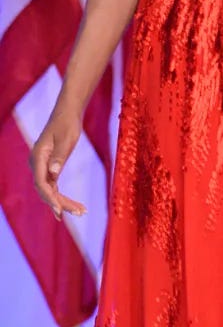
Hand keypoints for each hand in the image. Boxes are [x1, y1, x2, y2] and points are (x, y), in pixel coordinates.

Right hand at [29, 104, 86, 220]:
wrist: (67, 113)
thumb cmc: (67, 124)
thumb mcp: (67, 139)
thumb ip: (60, 156)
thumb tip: (53, 173)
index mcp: (37, 157)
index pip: (41, 183)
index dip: (50, 198)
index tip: (60, 210)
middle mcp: (36, 164)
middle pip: (45, 190)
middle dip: (61, 203)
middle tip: (80, 212)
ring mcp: (42, 167)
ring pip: (50, 190)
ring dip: (64, 202)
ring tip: (82, 212)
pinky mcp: (49, 167)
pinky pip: (53, 186)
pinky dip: (63, 196)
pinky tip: (74, 206)